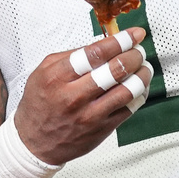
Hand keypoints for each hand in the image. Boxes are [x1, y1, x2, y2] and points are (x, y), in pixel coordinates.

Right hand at [13, 28, 149, 165]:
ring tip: (143, 67)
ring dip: (142, 75)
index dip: (120, 41)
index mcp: (58, 77)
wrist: (35, 142)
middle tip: (139, 51)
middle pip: (115, 70)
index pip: (95, 53)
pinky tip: (139, 86)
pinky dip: (139, 94)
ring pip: (128, 90)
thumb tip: (102, 43)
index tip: (133, 34)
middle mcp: (74, 96)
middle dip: (134, 56)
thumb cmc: (40, 105)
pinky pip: (130, 108)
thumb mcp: (44, 72)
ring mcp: (90, 115)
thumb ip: (71, 55)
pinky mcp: (102, 129)